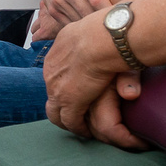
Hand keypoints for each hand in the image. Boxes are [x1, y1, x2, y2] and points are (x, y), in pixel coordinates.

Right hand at [32, 0, 120, 32]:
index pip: (97, 0)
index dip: (109, 12)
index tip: (121, 19)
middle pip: (87, 13)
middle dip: (102, 22)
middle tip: (117, 28)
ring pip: (77, 21)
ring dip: (90, 27)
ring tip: (104, 29)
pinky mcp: (51, 8)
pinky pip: (68, 25)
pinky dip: (79, 28)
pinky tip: (88, 27)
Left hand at [43, 11, 147, 143]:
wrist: (103, 37)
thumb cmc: (106, 33)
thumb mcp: (98, 37)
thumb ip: (99, 47)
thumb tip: (113, 61)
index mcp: (57, 55)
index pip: (56, 77)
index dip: (66, 87)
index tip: (79, 93)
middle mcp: (52, 73)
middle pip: (52, 95)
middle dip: (63, 107)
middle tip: (78, 116)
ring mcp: (58, 88)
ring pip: (56, 112)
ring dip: (68, 121)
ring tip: (83, 128)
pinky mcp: (70, 101)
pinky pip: (70, 121)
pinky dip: (78, 128)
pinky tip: (89, 132)